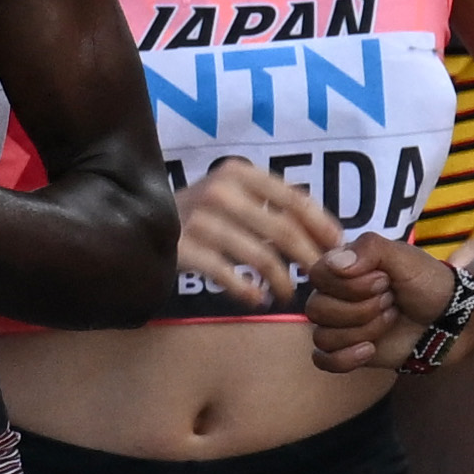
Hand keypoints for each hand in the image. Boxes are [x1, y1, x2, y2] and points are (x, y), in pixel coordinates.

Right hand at [172, 156, 325, 310]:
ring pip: (260, 256)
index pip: (293, 199)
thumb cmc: (198, 213)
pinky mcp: (182, 249)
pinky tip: (257, 300)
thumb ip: (272, 206)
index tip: (336, 247)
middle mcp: (220, 191)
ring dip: (282, 280)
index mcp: (238, 173)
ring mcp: (199, 220)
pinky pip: (228, 275)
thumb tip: (329, 234)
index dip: (321, 225)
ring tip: (288, 294)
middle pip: (282, 230)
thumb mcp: (232, 194)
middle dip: (308, 258)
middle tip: (320, 278)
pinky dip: (248, 291)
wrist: (137, 222)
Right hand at [307, 227, 448, 372]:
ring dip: (364, 330)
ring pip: (323, 336)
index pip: (318, 276)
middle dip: (361, 309)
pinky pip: (324, 360)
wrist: (450, 320)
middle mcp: (333, 296)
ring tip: (391, 319)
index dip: (350, 284)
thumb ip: (370, 250)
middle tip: (392, 301)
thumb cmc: (428, 284)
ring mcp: (338, 325)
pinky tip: (370, 350)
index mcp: (342, 268)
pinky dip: (345, 358)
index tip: (384, 280)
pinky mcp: (346, 351)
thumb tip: (334, 263)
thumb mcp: (405, 257)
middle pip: (317, 309)